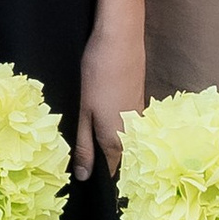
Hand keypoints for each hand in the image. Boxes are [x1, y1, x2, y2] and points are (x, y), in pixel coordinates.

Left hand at [74, 17, 144, 180]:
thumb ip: (84, 146)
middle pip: (118, 158)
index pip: (110, 173)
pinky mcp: (138, 102)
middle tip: (80, 159)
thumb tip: (83, 176)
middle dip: (102, 162)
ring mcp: (138, 117)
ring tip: (89, 135)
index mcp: (116, 140)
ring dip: (108, 143)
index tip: (83, 180)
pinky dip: (114, 127)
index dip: (96, 179)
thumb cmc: (98, 74)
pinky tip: (101, 114)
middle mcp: (132, 133)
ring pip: (123, 141)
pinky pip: (127, 126)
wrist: (121, 39)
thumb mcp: (84, 112)